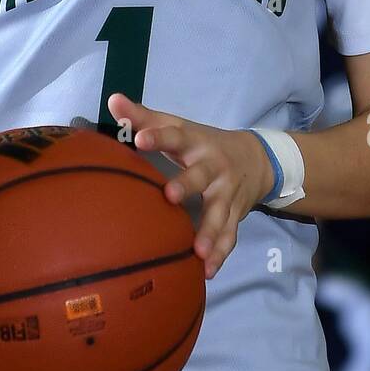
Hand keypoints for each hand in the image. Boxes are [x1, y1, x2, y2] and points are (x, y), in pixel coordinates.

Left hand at [107, 94, 273, 278]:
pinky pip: (229, 235)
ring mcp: (226, 192)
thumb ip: (144, 117)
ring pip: (219, 212)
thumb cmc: (202, 143)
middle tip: (170, 196)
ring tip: (197, 250)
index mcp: (195, 142)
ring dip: (209, 231)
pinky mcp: (235, 214)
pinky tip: (208, 271)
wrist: (257, 159)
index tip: (139, 139)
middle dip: (187, 185)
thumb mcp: (177, 126)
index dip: (157, 136)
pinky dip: (221, 253)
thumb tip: (113, 99)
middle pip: (200, 175)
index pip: (175, 135)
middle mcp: (213, 166)